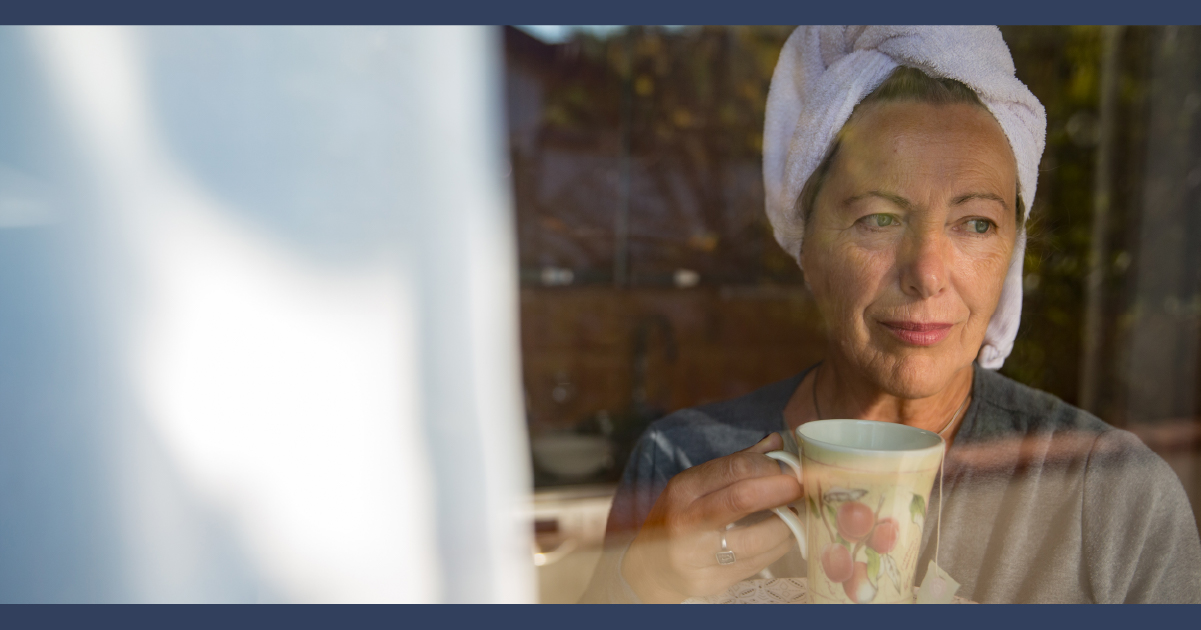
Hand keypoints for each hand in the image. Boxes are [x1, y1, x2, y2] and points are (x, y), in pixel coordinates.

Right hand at [620, 433, 803, 602]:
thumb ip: (736, 465)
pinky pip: (755, 564)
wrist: (649, 567)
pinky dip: (777, 550)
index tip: (791, 468)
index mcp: (684, 488)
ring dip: (786, 526)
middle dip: (781, 490)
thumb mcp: (696, 486)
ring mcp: (695, 555)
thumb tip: (776, 442)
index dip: (770, 466)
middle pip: (743, 498)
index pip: (734, 468)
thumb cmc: (679, 519)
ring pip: (755, 539)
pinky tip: (783, 539)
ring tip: (795, 516)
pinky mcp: (708, 582)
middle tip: (803, 488)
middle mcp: (685, 520)